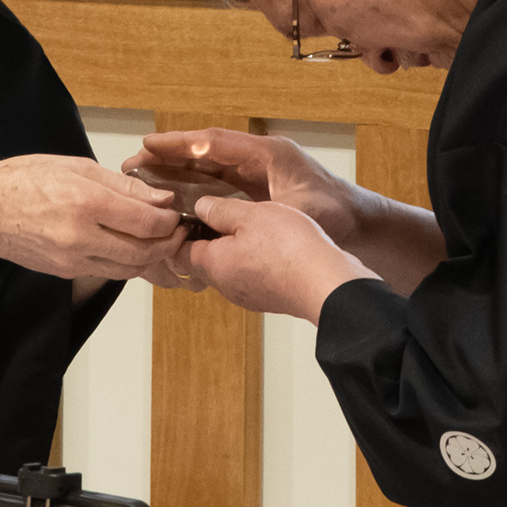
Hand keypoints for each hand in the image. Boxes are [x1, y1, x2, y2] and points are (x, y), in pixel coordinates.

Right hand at [0, 155, 186, 281]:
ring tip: (160, 240)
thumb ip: (123, 186)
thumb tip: (161, 199)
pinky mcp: (67, 272)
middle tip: (178, 231)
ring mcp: (73, 259)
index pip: (146, 221)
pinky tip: (131, 246)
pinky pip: (108, 271)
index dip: (170, 220)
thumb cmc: (26, 179)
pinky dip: (127, 262)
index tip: (177, 212)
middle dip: (168, 243)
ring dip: (150, 257)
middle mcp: (81, 237)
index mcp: (86, 203)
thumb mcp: (77, 168)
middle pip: (143, 251)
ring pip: (129, 268)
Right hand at [125, 127, 371, 246]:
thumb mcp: (299, 212)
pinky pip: (220, 185)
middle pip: (206, 152)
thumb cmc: (339, 216)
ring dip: (178, 172)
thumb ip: (258, 212)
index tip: (149, 145)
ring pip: (210, 168)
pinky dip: (196, 189)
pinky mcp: (259, 191)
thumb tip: (214, 216)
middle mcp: (260, 159)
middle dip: (169, 156)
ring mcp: (259, 175)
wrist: (364, 226)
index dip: (180, 144)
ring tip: (144, 178)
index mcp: (269, 154)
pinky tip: (174, 199)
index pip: (215, 143)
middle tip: (134, 162)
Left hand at [182, 195, 375, 321]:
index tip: (190, 212)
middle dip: (209, 237)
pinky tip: (273, 244)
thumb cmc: (289, 248)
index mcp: (213, 264)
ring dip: (236, 248)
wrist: (327, 284)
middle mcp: (226, 286)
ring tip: (252, 225)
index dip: (181, 231)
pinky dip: (256, 260)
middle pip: (205, 260)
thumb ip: (220, 210)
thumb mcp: (250, 214)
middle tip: (223, 213)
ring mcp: (249, 295)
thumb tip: (201, 208)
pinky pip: (253, 276)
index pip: (179, 251)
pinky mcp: (270, 298)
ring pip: (231, 268)